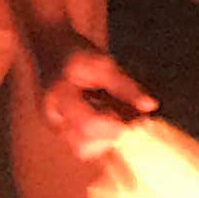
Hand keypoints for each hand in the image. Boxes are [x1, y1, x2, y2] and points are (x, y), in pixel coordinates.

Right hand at [39, 46, 156, 155]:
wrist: (48, 47)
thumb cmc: (76, 52)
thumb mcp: (103, 63)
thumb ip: (125, 86)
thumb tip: (150, 106)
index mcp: (60, 97)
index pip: (88, 125)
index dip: (113, 128)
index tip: (130, 121)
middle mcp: (54, 118)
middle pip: (83, 147)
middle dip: (108, 138)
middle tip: (122, 117)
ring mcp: (56, 126)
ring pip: (83, 150)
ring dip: (103, 140)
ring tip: (112, 116)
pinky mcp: (61, 130)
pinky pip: (82, 145)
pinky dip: (98, 138)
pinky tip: (105, 118)